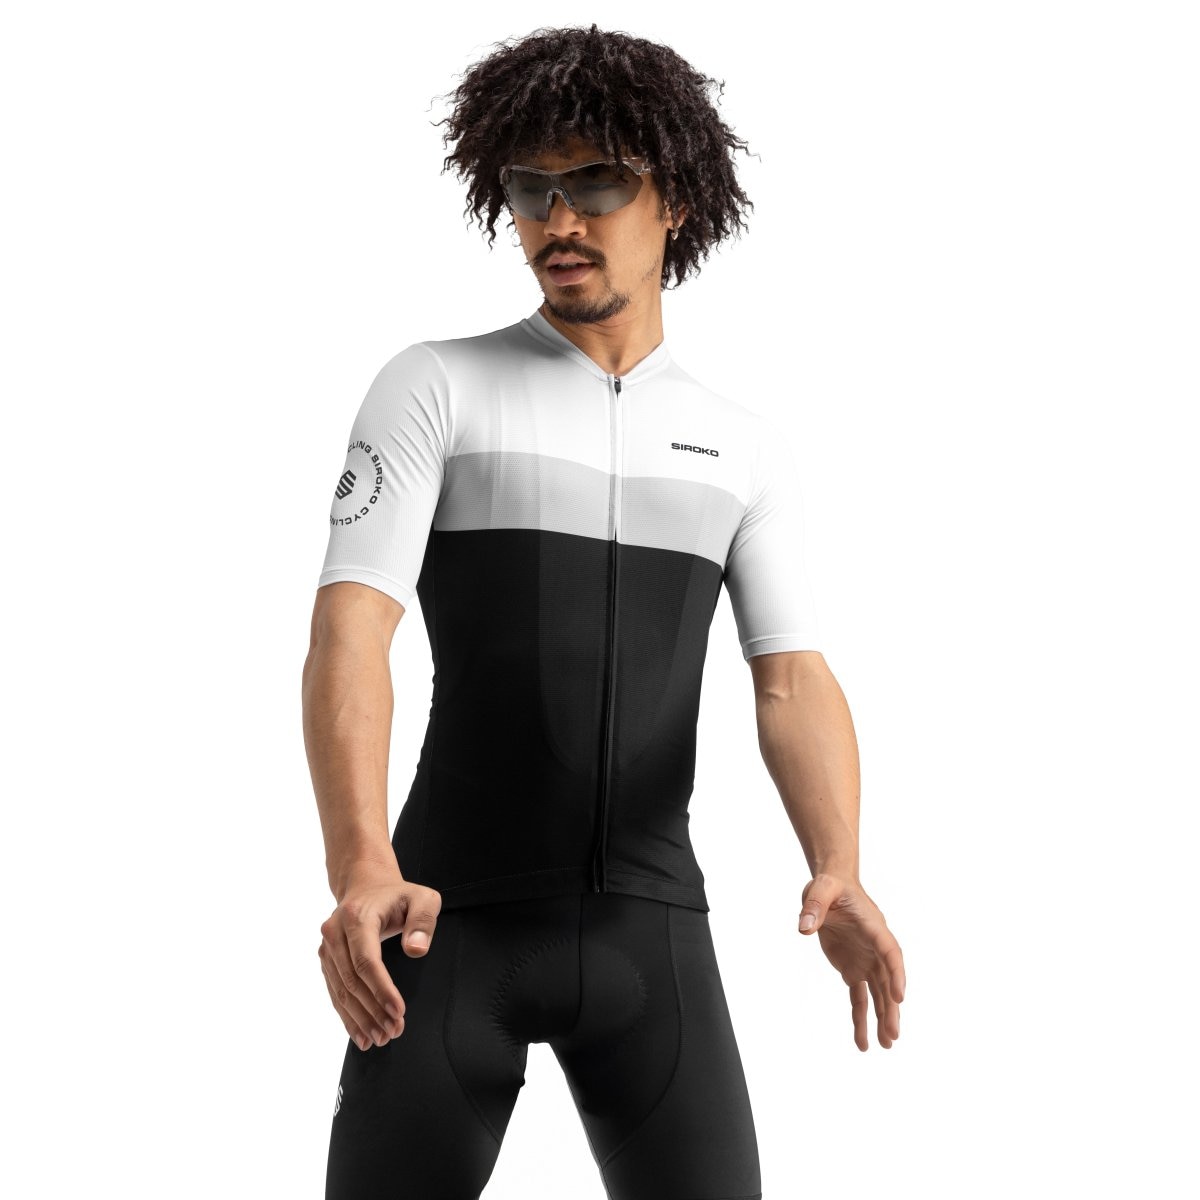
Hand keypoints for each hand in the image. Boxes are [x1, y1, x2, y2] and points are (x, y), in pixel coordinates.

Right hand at [318, 865, 441, 1051]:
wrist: (366, 885)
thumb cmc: (398, 895)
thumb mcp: (422, 898)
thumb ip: (423, 921)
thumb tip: (416, 949)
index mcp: (357, 917)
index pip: (366, 961)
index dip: (381, 989)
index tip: (398, 1012)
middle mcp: (335, 932)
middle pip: (352, 980)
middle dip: (373, 1011)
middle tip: (393, 1032)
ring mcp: (327, 947)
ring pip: (341, 991)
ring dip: (360, 1019)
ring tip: (380, 1039)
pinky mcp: (327, 959)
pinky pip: (335, 991)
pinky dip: (347, 1016)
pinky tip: (360, 1035)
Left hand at [798, 873, 905, 1050]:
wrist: (832, 887)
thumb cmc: (830, 885)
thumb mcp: (819, 889)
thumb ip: (813, 907)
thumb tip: (804, 929)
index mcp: (873, 926)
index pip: (889, 951)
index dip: (896, 974)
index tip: (900, 997)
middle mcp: (874, 947)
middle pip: (887, 980)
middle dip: (891, 1007)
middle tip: (892, 1035)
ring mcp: (866, 960)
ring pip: (878, 993)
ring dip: (881, 1018)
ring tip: (886, 1045)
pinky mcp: (853, 969)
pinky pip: (859, 997)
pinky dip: (861, 1018)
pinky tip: (862, 1041)